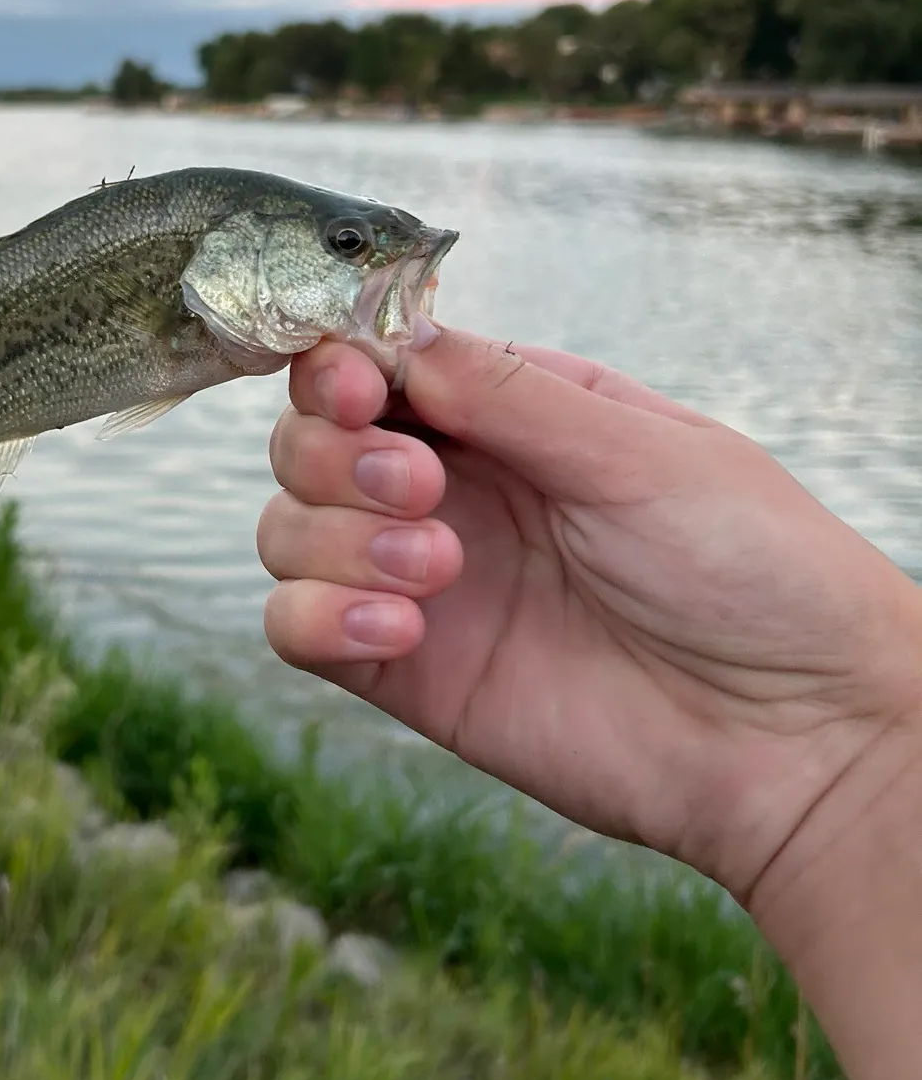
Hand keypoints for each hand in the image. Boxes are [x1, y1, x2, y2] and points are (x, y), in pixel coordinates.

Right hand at [259, 325, 921, 906]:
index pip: (372, 369)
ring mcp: (418, 582)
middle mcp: (451, 491)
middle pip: (307, 442)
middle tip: (423, 488)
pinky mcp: (404, 671)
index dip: (337, 370)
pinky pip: (294, 627)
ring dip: (332, 538)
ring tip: (437, 570)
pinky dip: (316, 617)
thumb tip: (392, 340)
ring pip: (287, 530)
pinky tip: (401, 630)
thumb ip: (508, 395)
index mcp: (509, 418)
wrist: (793, 738)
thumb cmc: (751, 570)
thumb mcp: (641, 454)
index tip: (354, 389)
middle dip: (336, 454)